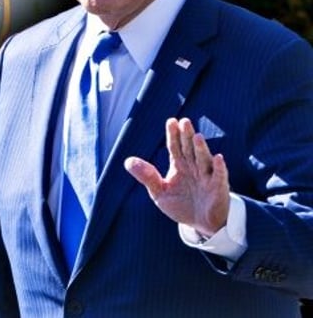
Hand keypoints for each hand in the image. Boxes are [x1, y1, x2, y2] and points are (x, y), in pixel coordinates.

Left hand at [125, 117, 229, 237]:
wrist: (200, 225)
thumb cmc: (181, 206)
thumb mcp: (159, 192)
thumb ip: (147, 176)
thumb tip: (128, 161)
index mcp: (179, 166)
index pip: (175, 147)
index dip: (173, 135)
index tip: (171, 121)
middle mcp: (193, 167)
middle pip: (189, 149)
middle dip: (187, 136)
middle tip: (185, 121)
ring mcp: (206, 177)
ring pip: (203, 159)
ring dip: (201, 148)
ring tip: (197, 136)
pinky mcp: (218, 188)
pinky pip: (219, 176)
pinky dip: (219, 168)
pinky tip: (218, 158)